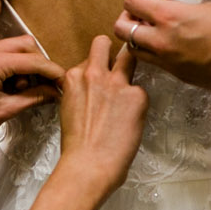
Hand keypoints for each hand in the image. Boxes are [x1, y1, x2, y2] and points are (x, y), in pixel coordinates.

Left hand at [0, 35, 63, 150]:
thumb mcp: (5, 111)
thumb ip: (34, 96)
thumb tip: (55, 91)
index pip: (32, 60)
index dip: (51, 72)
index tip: (62, 82)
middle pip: (26, 45)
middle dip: (40, 65)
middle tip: (48, 85)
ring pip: (16, 46)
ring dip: (28, 65)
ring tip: (26, 89)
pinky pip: (4, 52)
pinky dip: (15, 65)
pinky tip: (15, 85)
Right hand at [53, 37, 148, 190]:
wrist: (88, 165)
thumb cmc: (76, 146)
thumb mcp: (68, 109)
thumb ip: (81, 92)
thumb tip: (93, 92)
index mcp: (73, 78)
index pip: (87, 61)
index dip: (95, 71)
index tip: (98, 83)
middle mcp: (93, 73)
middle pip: (103, 44)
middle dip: (111, 51)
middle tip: (118, 67)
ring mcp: (116, 82)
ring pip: (129, 56)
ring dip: (130, 68)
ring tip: (129, 91)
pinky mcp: (136, 95)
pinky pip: (142, 91)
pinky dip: (139, 104)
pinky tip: (131, 121)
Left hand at [116, 0, 210, 91]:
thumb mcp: (208, 8)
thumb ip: (181, 9)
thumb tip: (171, 10)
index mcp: (169, 18)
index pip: (131, 3)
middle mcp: (161, 41)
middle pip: (121, 29)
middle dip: (128, 19)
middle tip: (144, 16)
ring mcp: (167, 61)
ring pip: (133, 50)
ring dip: (138, 39)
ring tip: (155, 33)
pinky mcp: (176, 75)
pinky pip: (153, 62)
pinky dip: (154, 53)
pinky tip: (171, 46)